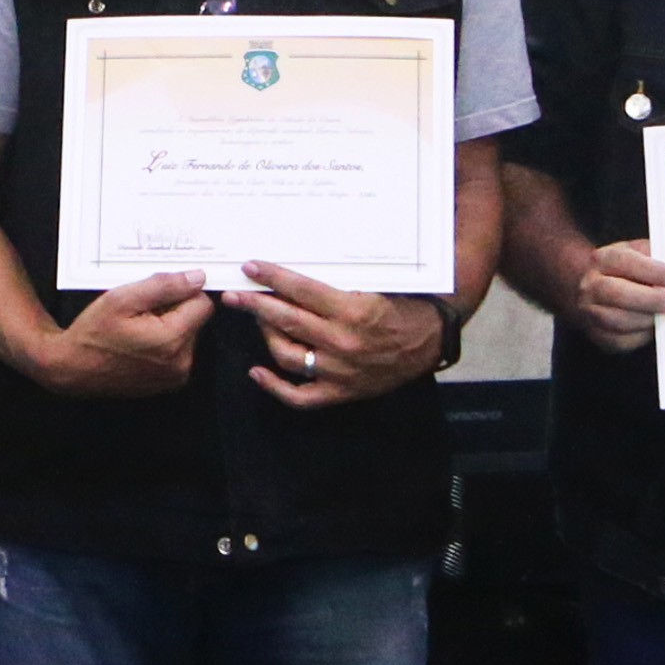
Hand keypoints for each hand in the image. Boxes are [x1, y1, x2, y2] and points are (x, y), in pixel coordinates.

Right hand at [38, 269, 212, 397]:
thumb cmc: (92, 334)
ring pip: (186, 336)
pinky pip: (177, 353)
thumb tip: (197, 277)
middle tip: (140, 312)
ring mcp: (175, 376)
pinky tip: (138, 343)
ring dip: (168, 327)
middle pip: (195, 321)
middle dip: (173, 310)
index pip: (202, 304)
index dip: (182, 293)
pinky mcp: (168, 383)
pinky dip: (163, 344)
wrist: (71, 368)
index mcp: (172, 340)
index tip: (157, 295)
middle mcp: (181, 362)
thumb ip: (164, 286)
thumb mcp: (123, 299)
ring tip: (136, 328)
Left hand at [228, 262, 452, 407]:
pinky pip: (300, 397)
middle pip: (286, 321)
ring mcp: (339, 371)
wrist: (431, 338)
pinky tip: (257, 372)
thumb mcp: (373, 286)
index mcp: (352, 311)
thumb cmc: (402, 305)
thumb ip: (336, 283)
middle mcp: (343, 342)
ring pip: (287, 355)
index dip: (272, 278)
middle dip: (255, 305)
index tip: (250, 268)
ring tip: (257, 321)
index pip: (301, 290)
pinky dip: (275, 387)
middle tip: (234, 294)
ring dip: (266, 336)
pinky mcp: (341, 392)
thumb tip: (293, 270)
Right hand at [569, 238, 664, 354]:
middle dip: (647, 299)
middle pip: (614, 292)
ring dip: (644, 319)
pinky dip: (639, 336)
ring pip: (615, 319)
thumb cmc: (627, 272)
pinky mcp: (598, 334)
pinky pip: (618, 340)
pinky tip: (651, 328)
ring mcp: (590, 311)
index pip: (622, 261)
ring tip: (663, 315)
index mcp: (603, 259)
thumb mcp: (639, 254)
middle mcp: (591, 285)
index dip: (649, 270)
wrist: (599, 292)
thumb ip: (655, 257)